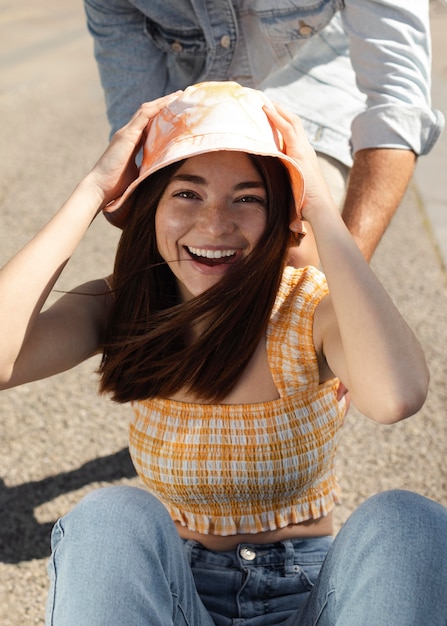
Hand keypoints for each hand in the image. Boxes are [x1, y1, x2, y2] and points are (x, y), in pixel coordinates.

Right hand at [87, 92, 180, 207]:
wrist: (101, 188)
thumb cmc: (117, 187)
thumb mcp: (138, 174)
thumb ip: (148, 167)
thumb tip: (163, 171)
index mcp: (131, 142)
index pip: (148, 123)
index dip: (161, 116)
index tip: (176, 112)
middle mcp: (128, 134)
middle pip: (148, 113)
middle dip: (164, 104)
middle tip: (181, 97)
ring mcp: (126, 133)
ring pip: (147, 110)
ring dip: (163, 102)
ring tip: (178, 96)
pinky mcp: (127, 135)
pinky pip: (144, 115)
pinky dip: (157, 107)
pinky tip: (169, 103)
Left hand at [263, 102, 336, 226]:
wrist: (318, 208)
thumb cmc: (304, 203)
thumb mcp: (291, 187)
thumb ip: (282, 181)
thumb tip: (267, 188)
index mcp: (303, 155)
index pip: (293, 132)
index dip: (282, 121)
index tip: (269, 113)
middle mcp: (305, 148)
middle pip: (293, 122)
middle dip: (280, 110)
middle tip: (264, 101)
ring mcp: (304, 149)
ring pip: (291, 122)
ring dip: (277, 110)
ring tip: (263, 101)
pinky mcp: (300, 152)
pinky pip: (287, 130)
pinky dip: (277, 118)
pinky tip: (266, 110)